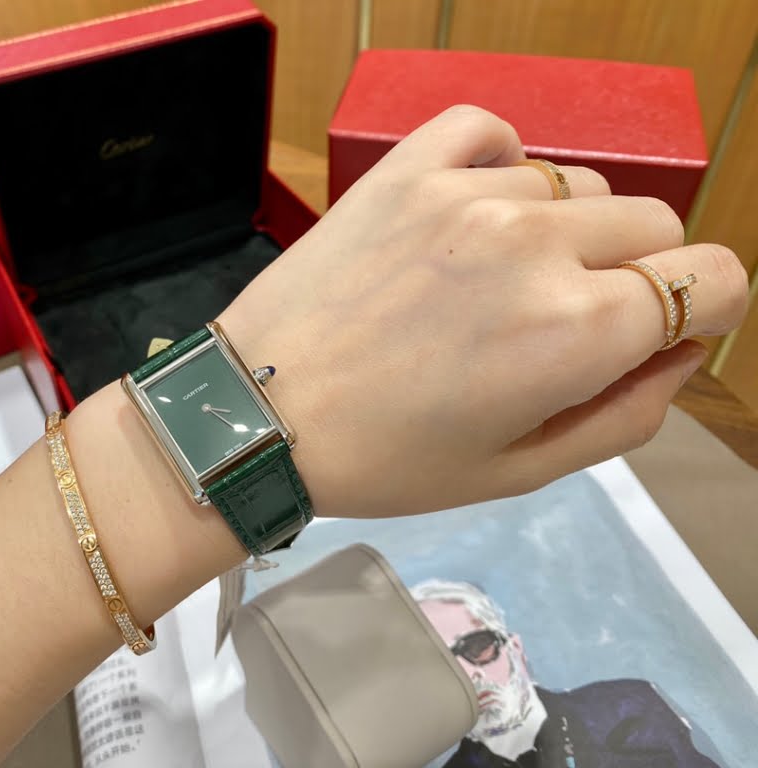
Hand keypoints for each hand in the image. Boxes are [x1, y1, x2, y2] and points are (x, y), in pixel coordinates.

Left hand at [218, 105, 747, 517]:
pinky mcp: (406, 168)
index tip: (654, 333)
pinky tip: (475, 206)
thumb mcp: (519, 471)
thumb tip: (677, 353)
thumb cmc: (385, 460)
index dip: (697, 313)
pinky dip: (501, 160)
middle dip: (635, 276)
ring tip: (496, 279)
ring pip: (577, 183)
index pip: (711, 281)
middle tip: (564, 321)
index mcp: (577, 331)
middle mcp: (537, 245)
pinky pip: (489, 129)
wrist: (256, 416)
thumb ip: (625, 415)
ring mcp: (468, 194)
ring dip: (564, 230)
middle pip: (652, 225)